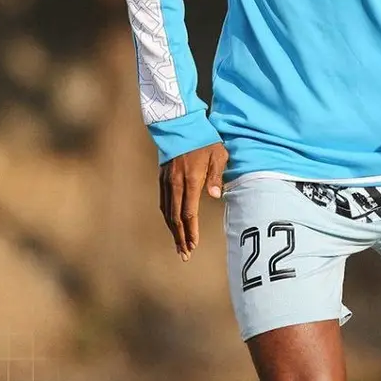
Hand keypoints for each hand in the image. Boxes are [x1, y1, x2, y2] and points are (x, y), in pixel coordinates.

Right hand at [158, 141, 228, 260]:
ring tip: (178, 246)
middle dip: (180, 238)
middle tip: (185, 254)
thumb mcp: (218, 155)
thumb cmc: (204, 140)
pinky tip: (172, 225)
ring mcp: (167, 182)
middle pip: (175, 218)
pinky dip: (168, 217)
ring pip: (167, 212)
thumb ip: (216, 176)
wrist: (179, 125)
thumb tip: (215, 196)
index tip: (194, 245)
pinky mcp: (162, 178)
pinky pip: (164, 202)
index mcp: (191, 180)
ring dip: (173, 231)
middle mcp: (176, 184)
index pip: (189, 213)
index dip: (191, 231)